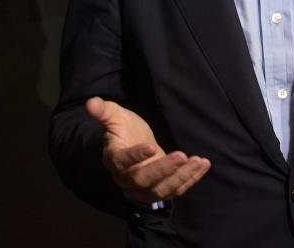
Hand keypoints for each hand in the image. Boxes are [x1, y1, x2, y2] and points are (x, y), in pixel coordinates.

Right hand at [86, 97, 209, 203]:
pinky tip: (203, 165)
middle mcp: (127, 179)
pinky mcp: (161, 191)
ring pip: (162, 190)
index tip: (151, 146)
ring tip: (198, 161)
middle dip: (164, 169)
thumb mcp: (116, 116)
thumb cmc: (125, 130)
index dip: (136, 156)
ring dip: (182, 177)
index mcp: (114, 159)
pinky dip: (191, 179)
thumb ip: (104, 111)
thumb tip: (90, 102)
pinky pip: (176, 190)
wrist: (135, 146)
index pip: (122, 161)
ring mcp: (144, 189)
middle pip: (143, 180)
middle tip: (182, 155)